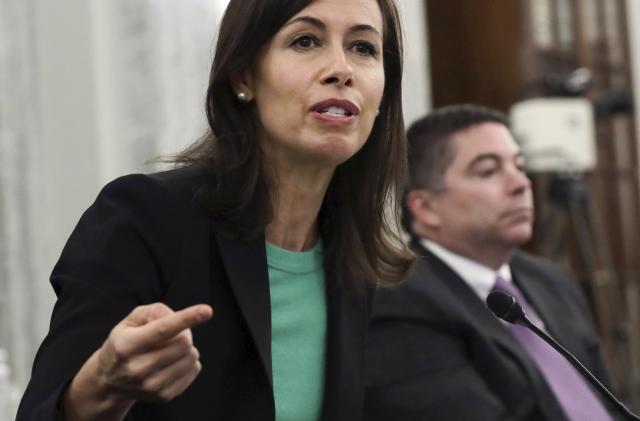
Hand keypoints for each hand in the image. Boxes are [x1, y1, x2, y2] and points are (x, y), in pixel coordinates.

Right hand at [64, 303, 212, 419]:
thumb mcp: (129, 322)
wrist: (109, 381)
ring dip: (188, 348)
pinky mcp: (163, 396)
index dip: (187, 318)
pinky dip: (189, 362)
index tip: (207, 310)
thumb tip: (176, 316)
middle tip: (174, 334)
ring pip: (191, 357)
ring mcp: (150, 385)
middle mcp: (137, 368)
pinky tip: (173, 362)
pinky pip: (194, 370)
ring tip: (171, 349)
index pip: (163, 329)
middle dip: (185, 332)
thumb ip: (153, 311)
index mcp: (127, 345)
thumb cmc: (124, 344)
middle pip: (183, 342)